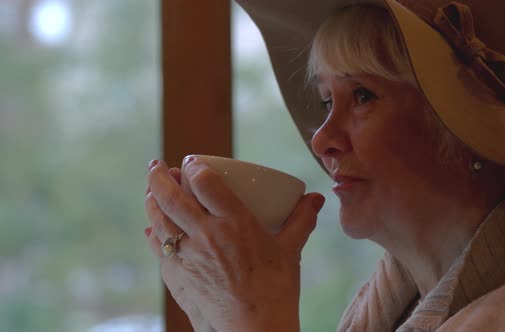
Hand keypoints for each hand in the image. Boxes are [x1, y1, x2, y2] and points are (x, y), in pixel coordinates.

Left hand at [144, 157, 324, 331]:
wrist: (255, 330)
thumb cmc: (276, 290)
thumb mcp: (291, 250)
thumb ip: (302, 220)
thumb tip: (317, 198)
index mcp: (235, 223)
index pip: (204, 182)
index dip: (193, 167)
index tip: (191, 162)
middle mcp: (206, 235)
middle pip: (171, 196)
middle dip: (159, 176)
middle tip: (156, 165)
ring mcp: (187, 257)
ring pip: (159, 220)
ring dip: (151, 200)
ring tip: (151, 190)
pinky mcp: (177, 277)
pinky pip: (156, 249)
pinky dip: (151, 234)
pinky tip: (150, 229)